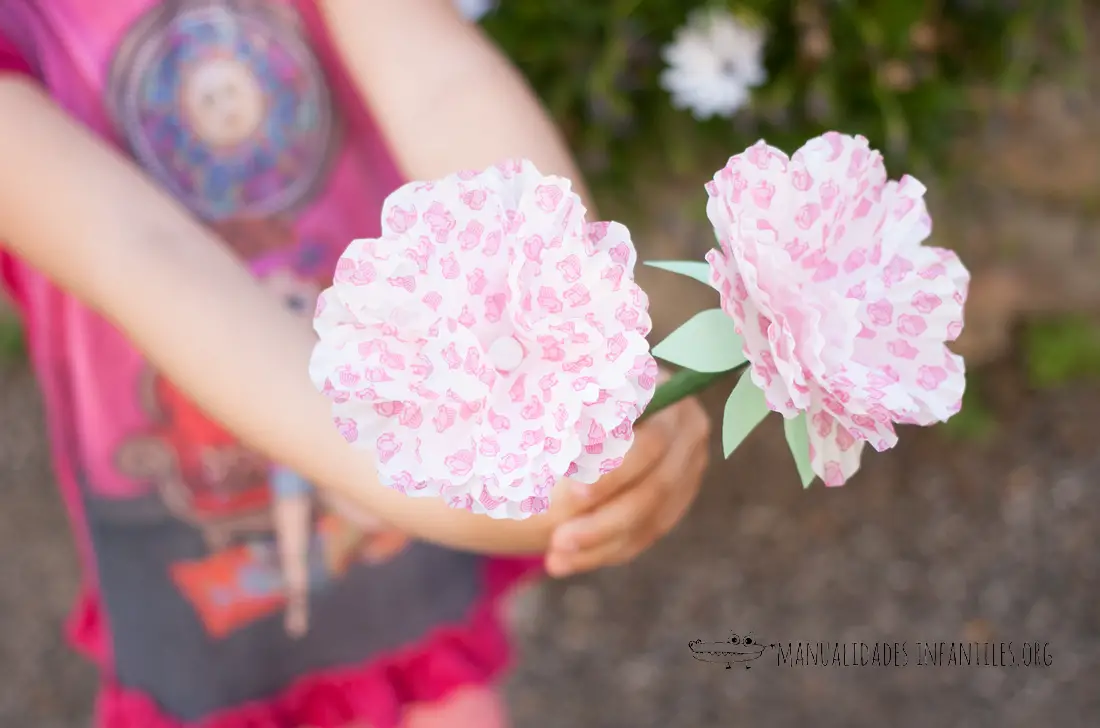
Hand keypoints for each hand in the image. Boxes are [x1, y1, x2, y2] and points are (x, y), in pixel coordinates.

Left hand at [544, 391, 710, 576]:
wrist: (587, 403)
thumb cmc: (570, 390)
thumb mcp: (570, 391)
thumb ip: (576, 419)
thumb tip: (567, 449)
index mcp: (670, 394)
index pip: (649, 444)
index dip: (613, 473)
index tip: (572, 495)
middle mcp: (687, 432)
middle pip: (655, 489)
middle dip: (603, 520)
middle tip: (558, 539)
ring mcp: (687, 470)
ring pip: (649, 519)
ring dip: (599, 544)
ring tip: (555, 558)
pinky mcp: (675, 501)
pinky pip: (643, 535)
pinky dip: (603, 551)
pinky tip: (567, 561)